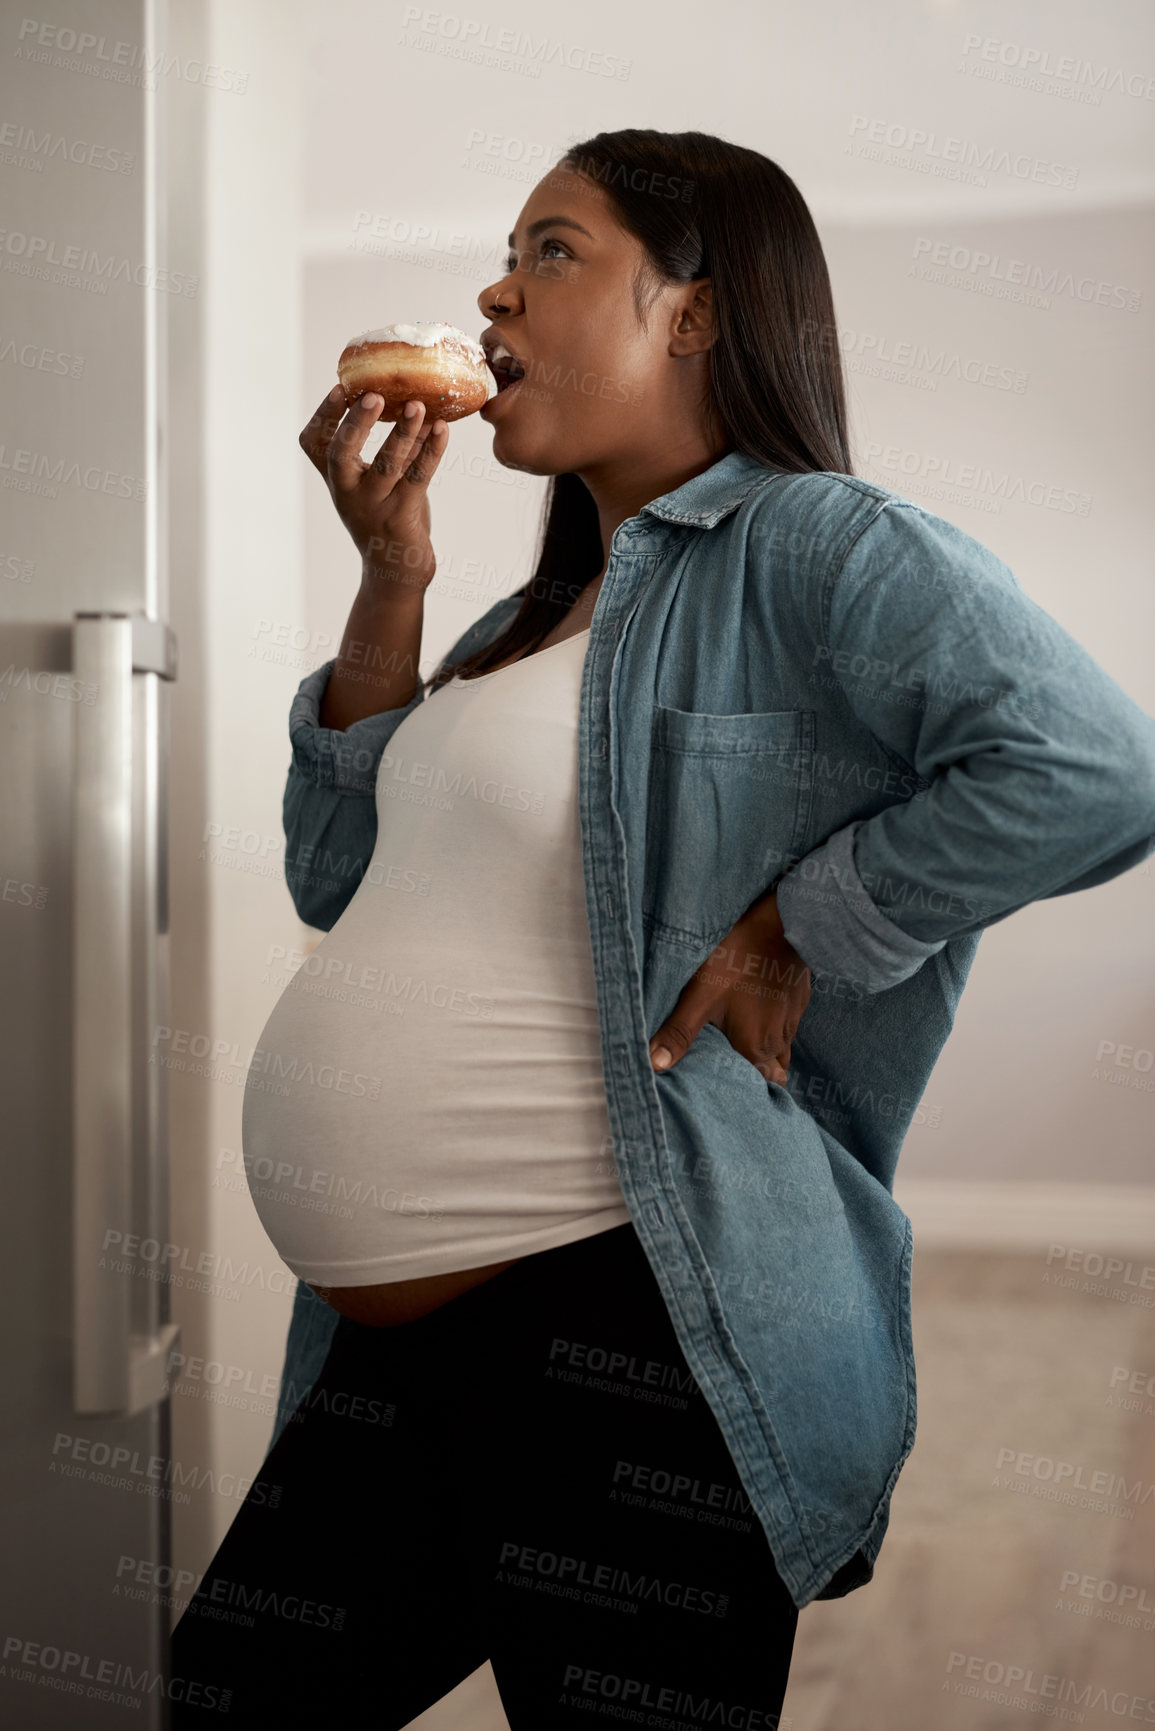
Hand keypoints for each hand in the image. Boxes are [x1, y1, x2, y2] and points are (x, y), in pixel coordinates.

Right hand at [298, 387, 446, 596]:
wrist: (396, 573)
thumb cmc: (389, 519)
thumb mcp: (384, 482)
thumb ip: (396, 449)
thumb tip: (417, 403)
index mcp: (337, 480)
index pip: (315, 443)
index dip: (324, 416)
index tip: (340, 388)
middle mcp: (347, 492)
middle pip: (339, 453)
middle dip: (355, 423)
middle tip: (374, 395)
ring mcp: (372, 506)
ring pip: (386, 464)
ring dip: (403, 432)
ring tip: (419, 405)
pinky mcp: (400, 517)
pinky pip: (417, 478)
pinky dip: (431, 451)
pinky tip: (443, 429)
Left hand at [648, 890, 810, 1086]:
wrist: (779, 924)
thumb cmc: (737, 960)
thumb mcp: (699, 996)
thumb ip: (679, 1033)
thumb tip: (654, 1066)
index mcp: (755, 1048)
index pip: (759, 1084)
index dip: (747, 1089)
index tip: (734, 1089)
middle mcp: (778, 1041)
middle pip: (771, 1070)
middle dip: (758, 1074)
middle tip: (736, 1071)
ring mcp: (793, 1020)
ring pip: (781, 1048)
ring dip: (767, 1051)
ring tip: (745, 1046)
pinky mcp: (799, 999)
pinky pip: (788, 1025)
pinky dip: (775, 1026)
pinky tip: (760, 1015)